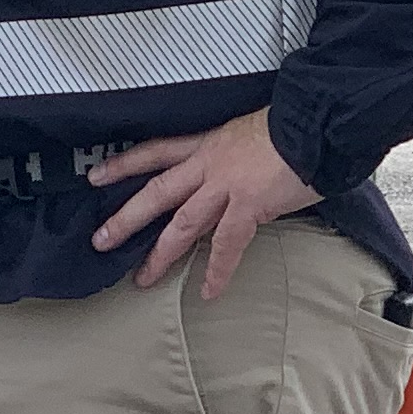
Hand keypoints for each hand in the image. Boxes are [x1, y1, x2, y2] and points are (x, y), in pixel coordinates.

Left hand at [91, 111, 317, 301]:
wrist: (315, 123)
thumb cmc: (292, 126)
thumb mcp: (248, 132)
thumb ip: (232, 156)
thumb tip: (231, 174)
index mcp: (207, 144)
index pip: (155, 152)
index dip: (124, 164)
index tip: (96, 176)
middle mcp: (208, 164)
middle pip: (156, 193)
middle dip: (126, 219)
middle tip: (101, 240)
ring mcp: (226, 185)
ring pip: (181, 223)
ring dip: (160, 253)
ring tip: (142, 278)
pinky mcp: (248, 205)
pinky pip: (226, 245)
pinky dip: (217, 270)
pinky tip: (209, 290)